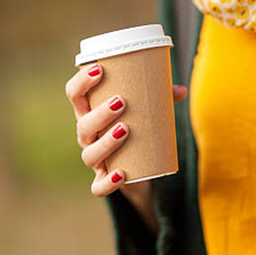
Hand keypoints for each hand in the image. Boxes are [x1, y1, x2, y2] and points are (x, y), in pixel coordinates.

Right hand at [65, 63, 187, 197]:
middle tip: (121, 101)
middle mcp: (86, 136)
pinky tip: (122, 173)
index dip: (81, 81)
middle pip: (83, 125)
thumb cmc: (136, 125)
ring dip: (106, 142)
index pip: (75, 94)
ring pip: (90, 155)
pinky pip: (98, 187)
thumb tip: (180, 89)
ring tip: (126, 130)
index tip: (99, 67)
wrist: (138, 166)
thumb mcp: (146, 110)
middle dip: (99, 113)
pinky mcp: (103, 180)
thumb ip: (161, 98)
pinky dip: (108, 182)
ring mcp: (94, 159)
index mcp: (89, 112)